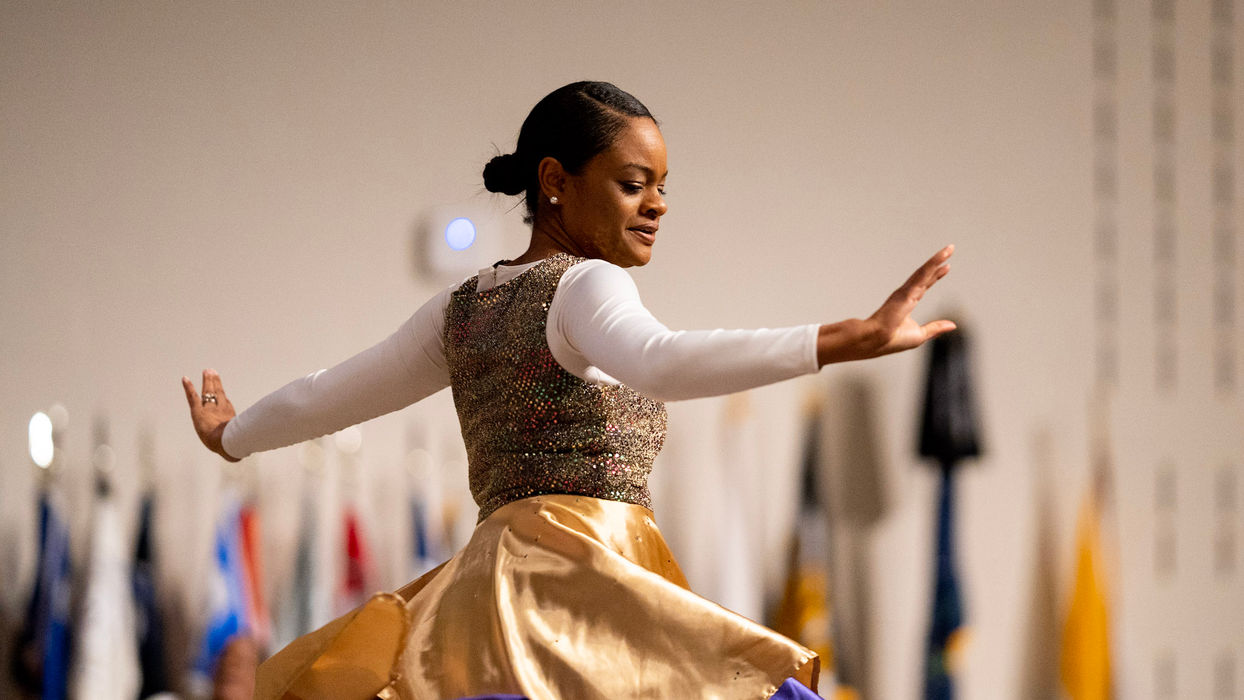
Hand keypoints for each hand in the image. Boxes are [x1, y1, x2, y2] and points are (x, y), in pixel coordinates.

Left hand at [181, 369, 240, 461]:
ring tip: (206, 371)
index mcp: (229, 416)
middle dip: (215, 382)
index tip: (220, 389)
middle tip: (213, 372)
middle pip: (218, 392)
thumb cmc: (232, 446)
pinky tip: (185, 379)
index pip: (225, 403)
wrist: (227, 441)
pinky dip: (188, 387)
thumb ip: (235, 449)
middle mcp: (221, 409)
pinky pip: (193, 397)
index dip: (222, 395)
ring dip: (207, 381)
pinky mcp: (198, 411)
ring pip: (209, 391)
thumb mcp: (233, 447)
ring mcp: (210, 408)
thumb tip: (238, 458)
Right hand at [817, 245, 956, 364]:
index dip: (935, 276)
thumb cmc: (893, 340)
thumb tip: (953, 325)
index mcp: (907, 303)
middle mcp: (906, 294)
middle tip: (949, 250)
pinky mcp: (907, 291)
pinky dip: (932, 265)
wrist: (876, 340)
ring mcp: (906, 291)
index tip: (946, 267)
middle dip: (937, 263)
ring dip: (936, 259)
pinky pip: (922, 275)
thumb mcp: (920, 335)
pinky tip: (941, 258)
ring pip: (924, 271)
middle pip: (925, 275)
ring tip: (949, 249)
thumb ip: (936, 328)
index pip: (924, 285)